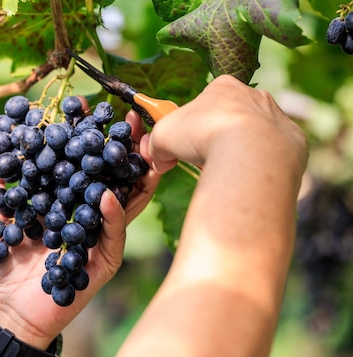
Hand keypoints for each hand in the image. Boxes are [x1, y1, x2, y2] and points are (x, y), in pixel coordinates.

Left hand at [0, 118, 158, 347]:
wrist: (5, 307)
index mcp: (65, 196)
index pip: (80, 159)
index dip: (84, 134)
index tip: (86, 105)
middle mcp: (87, 211)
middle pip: (110, 173)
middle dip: (121, 145)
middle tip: (129, 117)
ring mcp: (100, 235)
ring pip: (125, 200)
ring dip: (133, 173)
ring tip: (139, 145)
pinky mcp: (105, 260)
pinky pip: (112, 234)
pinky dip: (112, 215)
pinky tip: (107, 194)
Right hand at [142, 75, 307, 174]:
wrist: (250, 151)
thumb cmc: (202, 134)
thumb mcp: (163, 136)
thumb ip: (157, 145)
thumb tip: (159, 160)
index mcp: (223, 86)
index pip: (203, 103)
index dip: (189, 126)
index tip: (182, 146)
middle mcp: (254, 95)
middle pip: (229, 119)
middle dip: (215, 140)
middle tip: (203, 161)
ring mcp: (277, 117)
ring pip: (253, 137)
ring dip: (239, 153)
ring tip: (226, 171)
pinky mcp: (293, 141)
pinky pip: (274, 154)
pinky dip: (261, 166)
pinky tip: (250, 176)